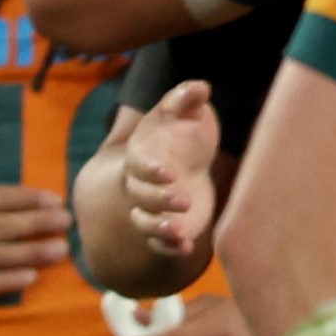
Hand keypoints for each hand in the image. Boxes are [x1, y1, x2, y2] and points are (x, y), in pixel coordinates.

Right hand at [106, 80, 222, 258]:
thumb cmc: (182, 132)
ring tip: (178, 231)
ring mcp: (151, 208)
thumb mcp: (186, 111)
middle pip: (139, 196)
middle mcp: (140, 184)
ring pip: (143, 222)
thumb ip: (187, 98)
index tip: (168, 173)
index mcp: (141, 155)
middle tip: (184, 200)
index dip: (149, 170)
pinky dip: (169, 247)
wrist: (187, 159)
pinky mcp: (165, 225)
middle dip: (158, 200)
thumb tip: (199, 87)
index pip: (137, 165)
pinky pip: (159, 242)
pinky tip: (187, 248)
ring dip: (158, 228)